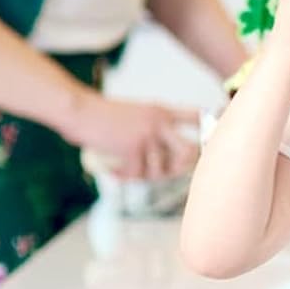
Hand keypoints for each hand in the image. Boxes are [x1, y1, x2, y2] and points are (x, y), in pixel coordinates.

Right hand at [69, 97, 200, 181]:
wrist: (80, 111)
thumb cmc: (104, 116)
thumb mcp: (137, 115)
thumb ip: (154, 131)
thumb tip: (168, 163)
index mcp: (163, 111)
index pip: (197, 117)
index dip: (208, 130)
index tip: (206, 143)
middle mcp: (160, 122)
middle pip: (189, 151)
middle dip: (182, 167)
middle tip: (167, 173)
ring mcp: (147, 135)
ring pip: (159, 169)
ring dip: (145, 176)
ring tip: (130, 173)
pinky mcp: (132, 148)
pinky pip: (137, 173)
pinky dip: (125, 177)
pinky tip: (114, 172)